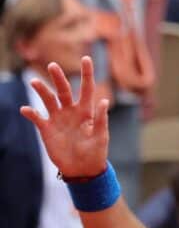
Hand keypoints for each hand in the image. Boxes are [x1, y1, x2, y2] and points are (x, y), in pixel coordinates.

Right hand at [20, 57, 109, 178]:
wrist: (82, 169)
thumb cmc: (95, 153)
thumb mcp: (101, 137)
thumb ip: (102, 120)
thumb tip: (104, 101)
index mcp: (86, 111)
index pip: (86, 89)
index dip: (87, 74)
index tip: (86, 58)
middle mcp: (70, 111)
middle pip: (63, 90)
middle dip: (58, 78)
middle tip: (52, 66)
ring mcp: (58, 119)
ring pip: (48, 100)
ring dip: (41, 91)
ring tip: (35, 82)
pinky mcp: (47, 129)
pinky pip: (37, 117)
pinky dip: (31, 112)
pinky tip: (26, 109)